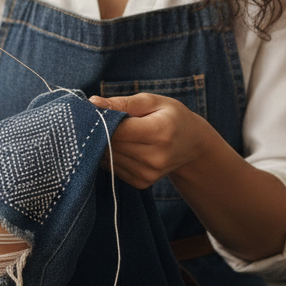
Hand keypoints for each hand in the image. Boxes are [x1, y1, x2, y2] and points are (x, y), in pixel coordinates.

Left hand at [89, 93, 208, 189]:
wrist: (192, 145)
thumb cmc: (171, 117)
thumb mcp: (152, 101)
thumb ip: (122, 102)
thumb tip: (92, 103)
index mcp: (160, 132)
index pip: (118, 130)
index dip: (102, 120)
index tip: (96, 111)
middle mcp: (155, 157)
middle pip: (112, 145)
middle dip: (102, 132)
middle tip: (102, 120)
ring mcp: (149, 173)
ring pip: (109, 158)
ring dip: (105, 145)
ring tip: (115, 132)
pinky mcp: (143, 183)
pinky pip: (113, 169)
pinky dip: (112, 157)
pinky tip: (122, 147)